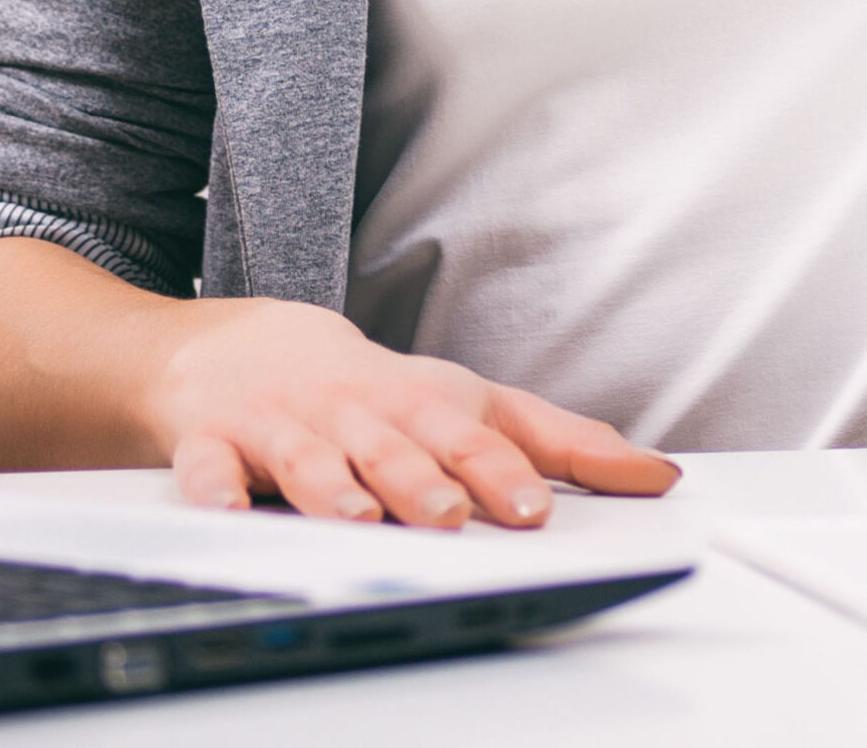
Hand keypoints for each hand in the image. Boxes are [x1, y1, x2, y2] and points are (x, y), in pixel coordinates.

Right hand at [144, 297, 679, 528]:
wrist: (245, 349)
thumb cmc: (374, 389)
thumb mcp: (467, 402)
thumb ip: (560, 440)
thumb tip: (658, 474)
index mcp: (419, 403)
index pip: (468, 436)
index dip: (500, 471)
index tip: (532, 509)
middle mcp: (357, 411)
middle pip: (391, 445)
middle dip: (420, 481)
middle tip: (448, 516)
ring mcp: (285, 425)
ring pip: (308, 458)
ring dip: (330, 487)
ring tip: (354, 518)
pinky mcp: (217, 441)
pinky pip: (209, 467)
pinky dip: (216, 488)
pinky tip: (228, 511)